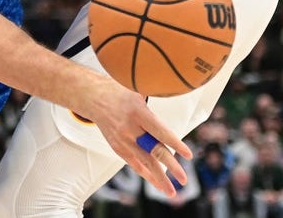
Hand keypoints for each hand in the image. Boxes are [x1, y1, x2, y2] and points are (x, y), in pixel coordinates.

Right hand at [85, 82, 191, 197]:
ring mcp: (122, 141)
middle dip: (170, 167)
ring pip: (144, 163)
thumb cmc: (121, 93)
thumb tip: (176, 103)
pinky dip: (146, 174)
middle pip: (153, 151)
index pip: (160, 132)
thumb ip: (156, 103)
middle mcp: (130, 129)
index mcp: (138, 112)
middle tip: (184, 179)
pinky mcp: (117, 148)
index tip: (188, 155)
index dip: (175, 144)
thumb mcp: (140, 92)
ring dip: (159, 178)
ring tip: (171, 191)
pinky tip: (157, 183)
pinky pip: (134, 164)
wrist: (94, 98)